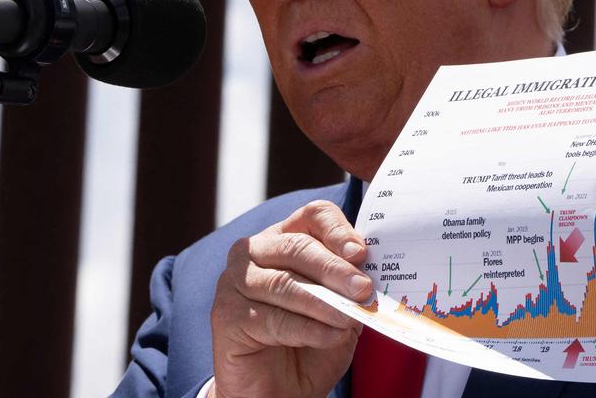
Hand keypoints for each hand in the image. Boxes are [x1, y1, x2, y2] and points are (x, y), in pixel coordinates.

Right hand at [209, 200, 371, 397]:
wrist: (280, 389)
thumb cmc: (311, 339)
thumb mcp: (340, 307)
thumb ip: (350, 286)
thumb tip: (369, 273)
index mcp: (285, 237)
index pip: (313, 216)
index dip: (337, 230)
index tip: (360, 253)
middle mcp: (255, 251)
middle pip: (298, 246)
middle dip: (335, 270)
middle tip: (363, 289)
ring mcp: (234, 281)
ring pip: (284, 283)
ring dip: (323, 302)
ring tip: (351, 317)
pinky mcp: (226, 315)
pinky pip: (271, 318)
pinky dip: (308, 328)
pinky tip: (331, 336)